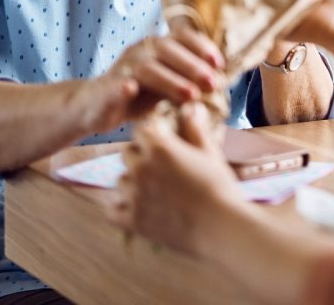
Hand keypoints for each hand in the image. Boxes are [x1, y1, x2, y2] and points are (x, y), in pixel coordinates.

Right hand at [78, 26, 225, 133]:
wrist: (95, 106)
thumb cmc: (139, 94)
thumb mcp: (167, 84)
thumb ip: (187, 79)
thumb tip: (220, 79)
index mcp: (157, 46)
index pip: (181, 37)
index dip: (201, 47)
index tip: (219, 64)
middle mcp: (141, 51)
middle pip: (167, 50)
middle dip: (193, 66)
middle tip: (212, 83)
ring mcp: (123, 69)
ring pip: (147, 68)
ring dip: (170, 80)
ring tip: (191, 95)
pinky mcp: (106, 90)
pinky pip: (115, 86)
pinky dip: (123, 87)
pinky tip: (131, 89)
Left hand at [113, 102, 239, 257]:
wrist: (220, 226)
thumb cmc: (219, 186)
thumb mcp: (209, 152)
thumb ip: (195, 128)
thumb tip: (191, 107)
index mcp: (160, 147)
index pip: (140, 130)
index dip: (151, 136)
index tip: (161, 143)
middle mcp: (141, 167)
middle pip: (127, 154)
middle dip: (140, 157)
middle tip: (160, 169)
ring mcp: (134, 195)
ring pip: (121, 181)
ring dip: (133, 183)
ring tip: (154, 192)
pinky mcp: (132, 220)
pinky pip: (113, 211)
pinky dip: (122, 209)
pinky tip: (138, 209)